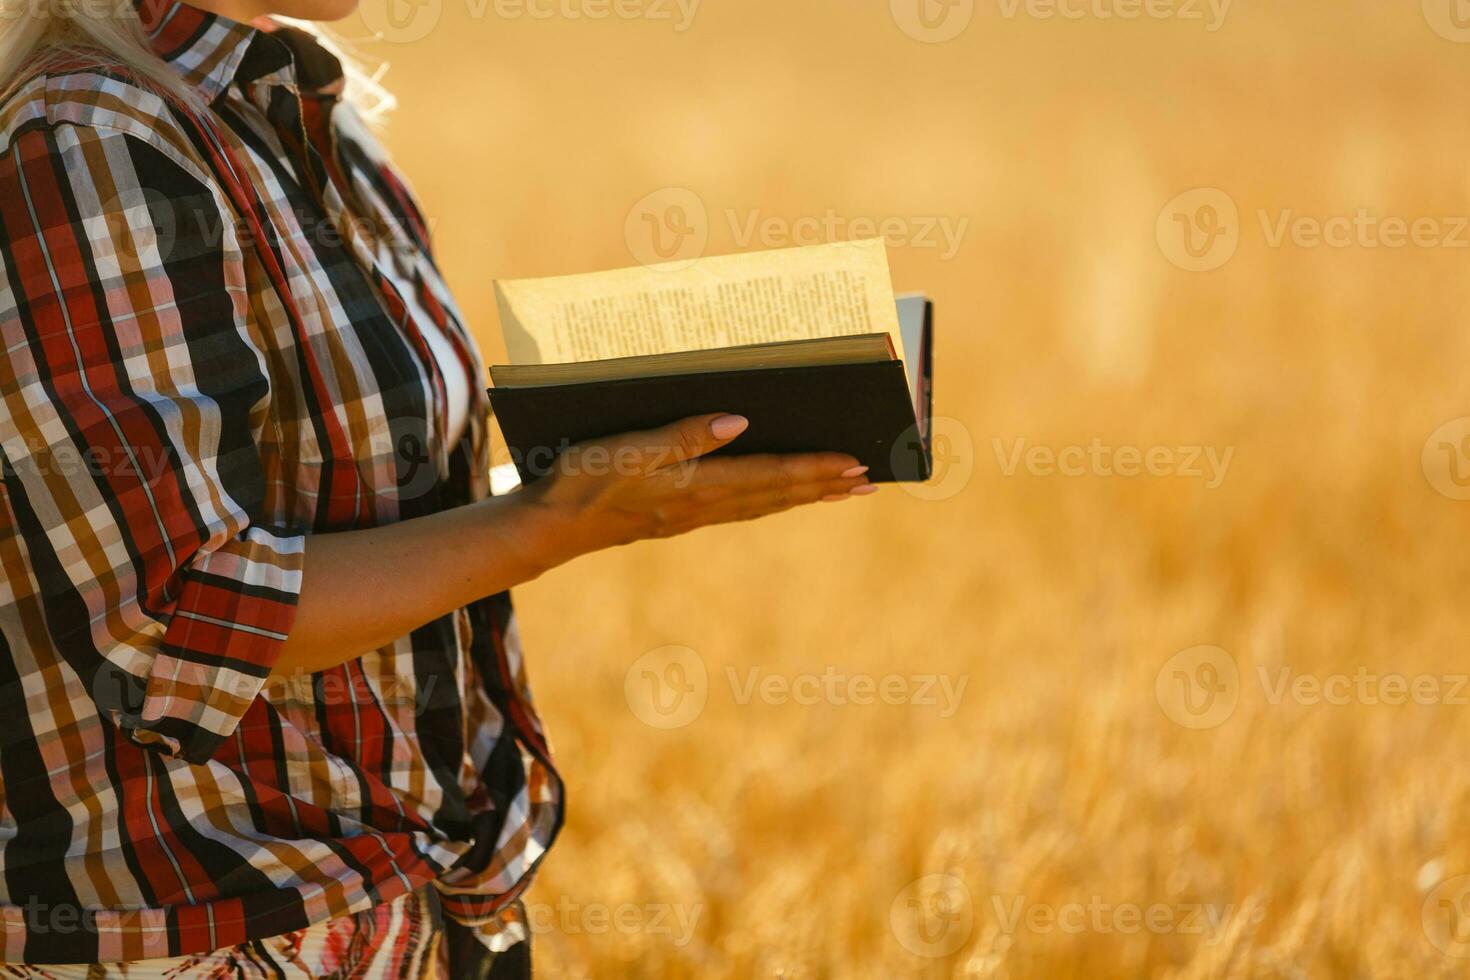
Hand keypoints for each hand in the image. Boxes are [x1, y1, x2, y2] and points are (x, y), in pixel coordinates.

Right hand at [523, 413, 876, 559]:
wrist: (549, 528)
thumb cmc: (581, 479)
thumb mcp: (627, 449)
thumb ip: (684, 436)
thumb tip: (741, 423)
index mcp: (696, 488)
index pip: (770, 476)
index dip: (815, 470)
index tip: (855, 466)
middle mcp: (703, 506)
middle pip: (778, 495)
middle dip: (825, 486)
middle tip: (869, 481)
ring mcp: (693, 516)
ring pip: (765, 505)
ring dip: (806, 496)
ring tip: (843, 491)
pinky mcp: (680, 518)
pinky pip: (743, 509)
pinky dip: (773, 501)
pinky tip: (781, 497)